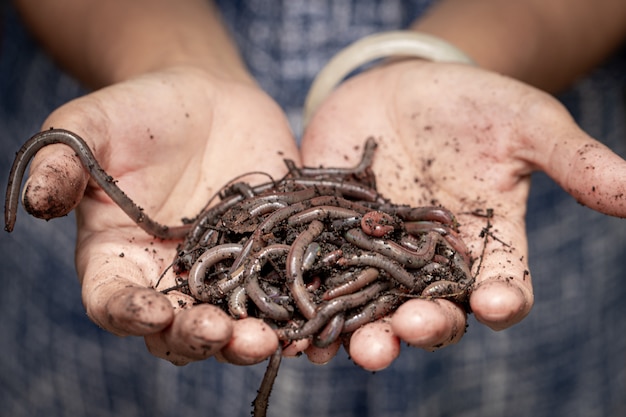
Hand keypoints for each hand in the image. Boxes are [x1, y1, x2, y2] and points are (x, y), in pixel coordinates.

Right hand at [21, 66, 299, 364]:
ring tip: (270, 339)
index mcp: (118, 258)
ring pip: (231, 324)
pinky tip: (310, 318)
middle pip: (176, 328)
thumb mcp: (93, 125)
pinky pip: (279, 294)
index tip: (154, 311)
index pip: (114, 302)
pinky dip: (292, 312)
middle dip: (198, 337)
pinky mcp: (267, 259)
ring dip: (247, 339)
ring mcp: (223, 273)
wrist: (209, 99)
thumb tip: (34, 201)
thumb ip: (63, 162)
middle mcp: (169, 277)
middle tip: (223, 333)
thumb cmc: (142, 111)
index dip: (130, 314)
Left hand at [301, 60, 625, 369]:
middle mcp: (432, 264)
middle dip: (422, 327)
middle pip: (433, 312)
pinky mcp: (332, 239)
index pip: (502, 289)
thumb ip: (572, 161)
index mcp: (485, 246)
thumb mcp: (526, 124)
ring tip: (356, 348)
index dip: (502, 301)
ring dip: (366, 332)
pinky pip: (323, 276)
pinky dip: (312, 301)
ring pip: (375, 308)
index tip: (494, 304)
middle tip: (407, 331)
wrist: (402, 86)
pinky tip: (299, 321)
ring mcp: (378, 255)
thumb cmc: (472, 104)